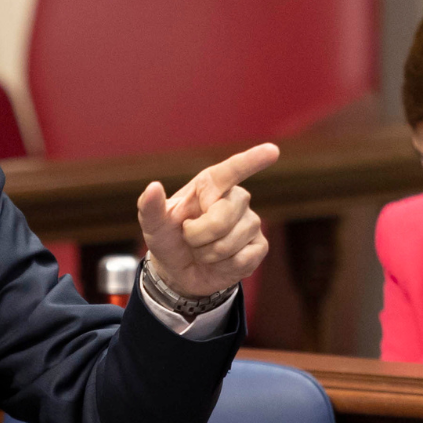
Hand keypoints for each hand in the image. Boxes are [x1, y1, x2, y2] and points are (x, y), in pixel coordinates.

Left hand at [136, 143, 277, 297]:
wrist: (179, 272)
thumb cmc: (168, 238)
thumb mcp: (153, 224)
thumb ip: (150, 207)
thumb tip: (153, 187)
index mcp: (211, 185)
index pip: (233, 170)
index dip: (252, 160)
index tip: (272, 151)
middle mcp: (235, 198)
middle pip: (220, 220)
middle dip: (197, 237)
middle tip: (190, 238)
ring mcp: (251, 222)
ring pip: (230, 243)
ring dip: (208, 255)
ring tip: (203, 250)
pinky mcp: (259, 246)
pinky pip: (243, 259)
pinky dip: (224, 267)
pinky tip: (220, 262)